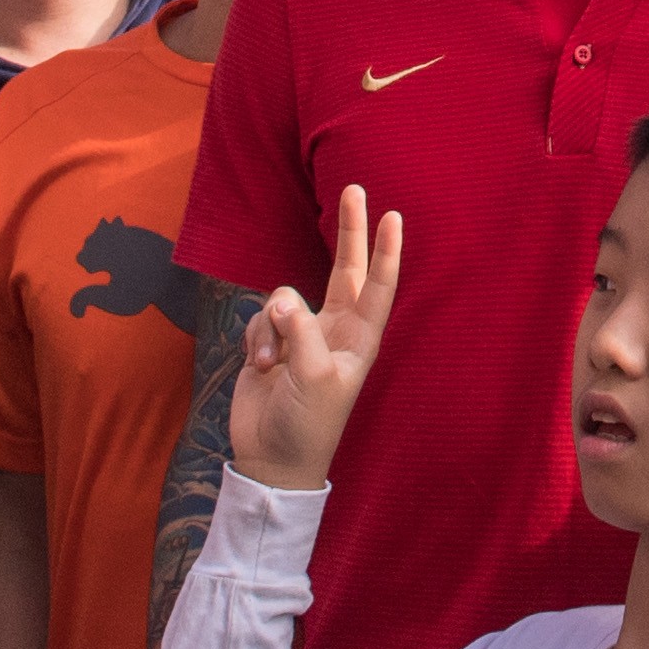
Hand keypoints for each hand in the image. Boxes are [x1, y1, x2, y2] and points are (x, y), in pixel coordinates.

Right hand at [226, 189, 402, 489]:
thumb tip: (282, 301)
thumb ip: (301, 332)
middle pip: (344, 269)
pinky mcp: (270, 342)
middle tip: (356, 189)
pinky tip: (257, 367)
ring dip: (272, 324)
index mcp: (359, 340)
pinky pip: (260, 318)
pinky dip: (255, 338)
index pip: (379, 286)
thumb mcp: (314, 378)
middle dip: (348, 231)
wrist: (271, 459)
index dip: (386, 251)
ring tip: (271, 363)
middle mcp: (335, 330)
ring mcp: (302, 334)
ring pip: (285, 297)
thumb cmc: (307, 425)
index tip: (393, 214)